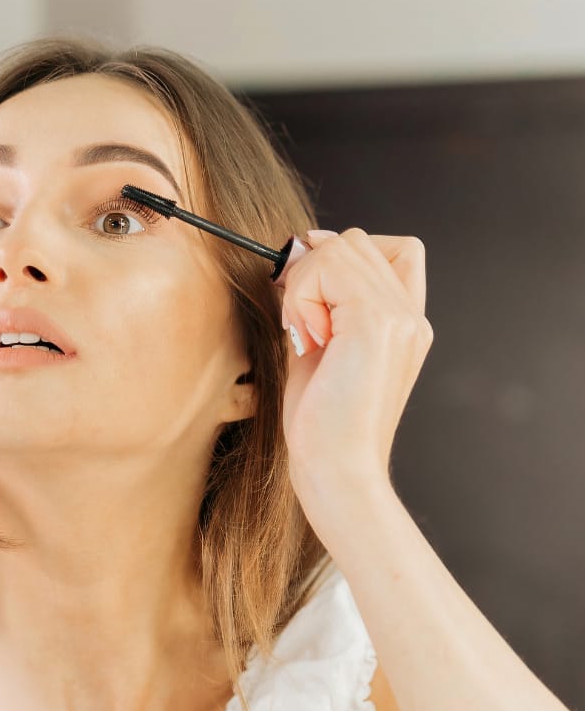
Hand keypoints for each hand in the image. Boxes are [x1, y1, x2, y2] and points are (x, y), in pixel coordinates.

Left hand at [277, 227, 431, 505]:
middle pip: (358, 241)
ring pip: (342, 246)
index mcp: (406, 323)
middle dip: (312, 269)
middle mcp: (412, 316)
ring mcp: (401, 317)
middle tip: (297, 322)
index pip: (394, 249)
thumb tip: (297, 250)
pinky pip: (329, 267)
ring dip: (303, 283)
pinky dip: (301, 293)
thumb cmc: (320, 424)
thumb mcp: (316, 349)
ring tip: (302, 334)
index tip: (307, 292)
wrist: (335, 469)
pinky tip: (303, 336)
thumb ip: (315, 303)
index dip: (343, 256)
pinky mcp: (378, 322)